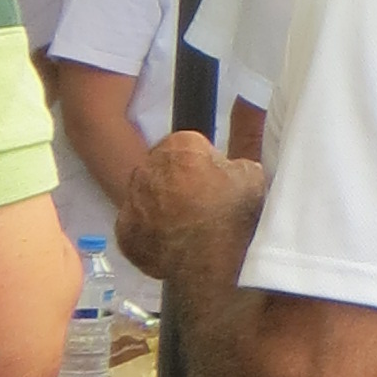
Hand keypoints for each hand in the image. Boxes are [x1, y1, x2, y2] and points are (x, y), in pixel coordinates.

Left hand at [115, 125, 263, 282]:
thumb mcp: (252, 171)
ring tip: (188, 227)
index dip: (203, 164)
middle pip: (161, 168)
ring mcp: (131, 202)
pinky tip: (172, 243)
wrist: (214, 265)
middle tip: (202, 204)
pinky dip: (149, 232)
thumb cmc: (236, 217)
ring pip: (146, 196)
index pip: (186, 145)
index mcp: (179, 146)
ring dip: (161, 205)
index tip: (215, 182)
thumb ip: (242, 140)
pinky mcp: (124, 233)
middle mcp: (147, 168)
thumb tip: (243, 110)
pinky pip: (136, 226)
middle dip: (177, 181)